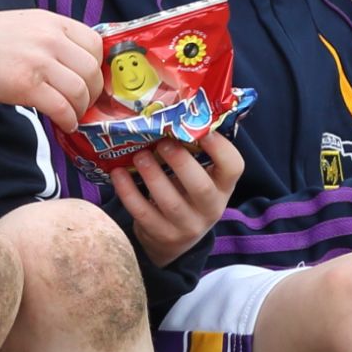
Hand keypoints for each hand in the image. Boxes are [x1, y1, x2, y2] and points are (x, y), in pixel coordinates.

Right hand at [0, 9, 102, 132]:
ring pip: (79, 90)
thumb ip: (54, 36)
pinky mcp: (28, 86)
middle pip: (91, 70)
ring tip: (73, 115)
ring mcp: (40, 62)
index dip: (97, 65)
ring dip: (81, 108)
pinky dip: (68, 120)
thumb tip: (77, 62)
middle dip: (93, 92)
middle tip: (85, 102)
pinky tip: (65, 124)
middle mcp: (51, 39)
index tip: (92, 78)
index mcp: (54, 22)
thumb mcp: (29, 23)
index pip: (94, 43)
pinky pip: (61, 107)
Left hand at [110, 132, 243, 267]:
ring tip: (139, 155)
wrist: (172, 240)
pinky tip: (118, 173)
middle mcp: (211, 208)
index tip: (201, 129)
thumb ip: (191, 152)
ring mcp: (187, 226)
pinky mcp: (162, 236)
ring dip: (152, 176)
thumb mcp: (198, 176)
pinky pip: (144, 214)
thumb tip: (170, 110)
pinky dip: (128, 192)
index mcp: (223, 186)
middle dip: (181, 162)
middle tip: (163, 142)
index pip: (233, 167)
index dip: (220, 147)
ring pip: (171, 203)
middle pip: (201, 188)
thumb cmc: (185, 193)